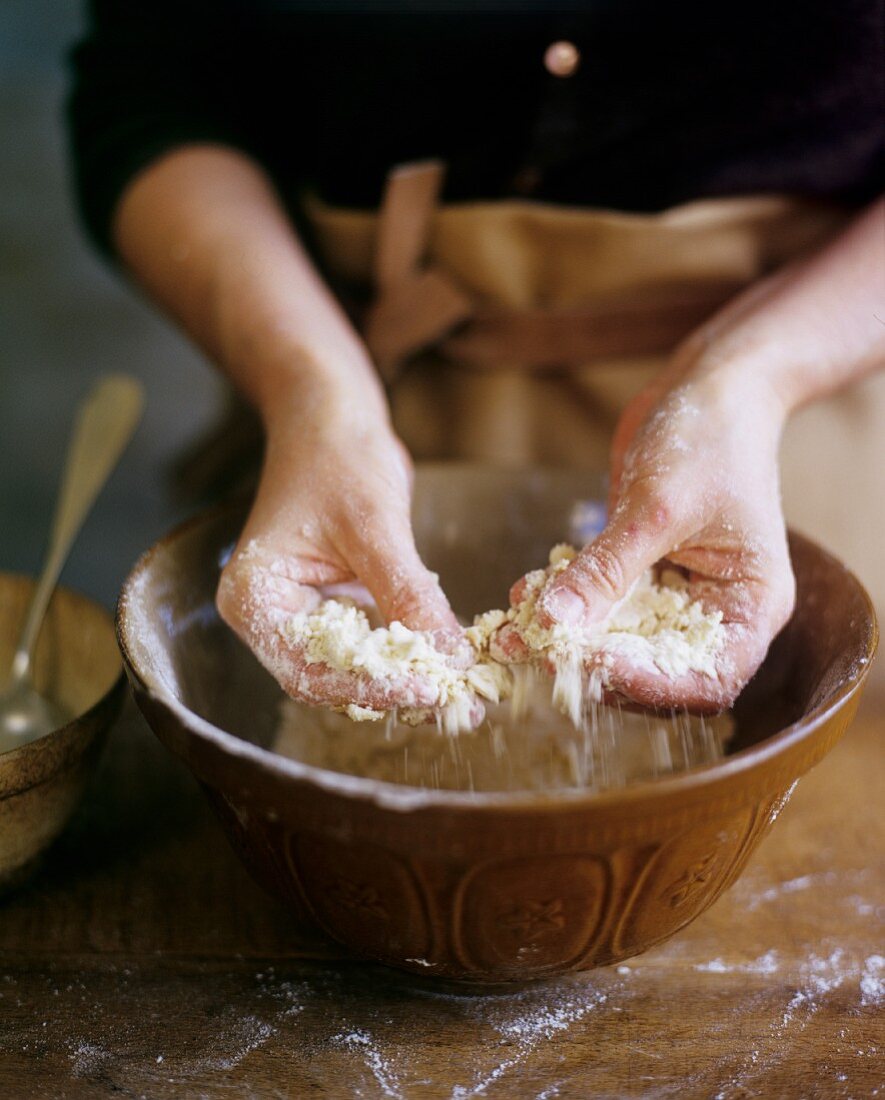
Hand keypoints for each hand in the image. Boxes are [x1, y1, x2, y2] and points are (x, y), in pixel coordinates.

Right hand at [216, 393, 461, 711]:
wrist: (331, 416)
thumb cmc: (337, 457)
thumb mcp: (374, 527)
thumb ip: (406, 595)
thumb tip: (448, 657)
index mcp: (253, 599)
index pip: (309, 671)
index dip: (373, 686)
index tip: (431, 689)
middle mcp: (268, 617)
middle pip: (330, 679)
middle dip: (394, 690)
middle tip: (458, 702)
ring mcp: (301, 614)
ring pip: (354, 668)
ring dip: (406, 678)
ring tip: (462, 691)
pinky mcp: (333, 607)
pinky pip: (369, 644)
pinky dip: (406, 653)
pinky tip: (447, 660)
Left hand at [515, 351, 795, 711]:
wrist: (709, 386)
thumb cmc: (710, 438)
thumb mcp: (656, 508)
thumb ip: (606, 570)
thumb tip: (553, 623)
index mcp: (751, 606)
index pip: (707, 679)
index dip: (651, 684)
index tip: (592, 664)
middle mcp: (718, 610)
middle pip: (658, 669)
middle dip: (596, 664)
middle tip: (539, 651)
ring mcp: (678, 593)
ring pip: (620, 640)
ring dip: (569, 637)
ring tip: (516, 630)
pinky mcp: (643, 572)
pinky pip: (602, 603)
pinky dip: (566, 603)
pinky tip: (526, 594)